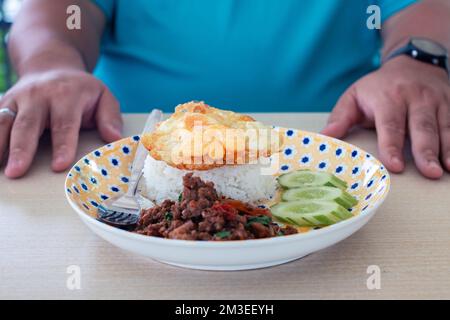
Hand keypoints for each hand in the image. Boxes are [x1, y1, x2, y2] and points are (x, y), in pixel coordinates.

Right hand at [0, 69, 122, 177]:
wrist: (51, 66)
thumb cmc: (80, 89)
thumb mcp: (103, 96)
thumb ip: (110, 117)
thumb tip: (114, 137)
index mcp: (66, 95)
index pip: (64, 123)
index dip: (62, 145)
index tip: (59, 165)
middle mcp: (38, 95)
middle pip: (28, 124)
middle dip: (21, 149)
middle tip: (16, 172)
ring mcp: (17, 98)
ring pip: (3, 122)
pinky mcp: (2, 103)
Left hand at [322, 56, 449, 178]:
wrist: (412, 62)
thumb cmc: (378, 87)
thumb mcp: (354, 96)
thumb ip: (340, 117)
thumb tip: (325, 137)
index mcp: (388, 98)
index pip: (390, 125)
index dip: (393, 145)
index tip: (395, 166)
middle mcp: (415, 98)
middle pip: (421, 127)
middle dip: (426, 151)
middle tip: (430, 172)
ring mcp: (436, 100)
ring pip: (444, 126)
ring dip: (447, 149)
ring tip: (447, 169)